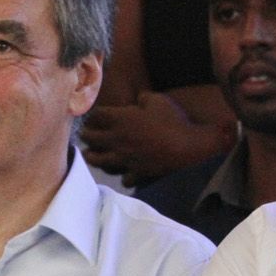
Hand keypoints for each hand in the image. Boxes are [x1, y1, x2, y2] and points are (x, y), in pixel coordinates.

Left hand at [80, 91, 231, 183]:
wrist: (189, 146)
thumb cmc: (174, 120)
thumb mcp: (158, 100)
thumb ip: (143, 98)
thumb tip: (139, 99)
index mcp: (121, 119)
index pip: (95, 116)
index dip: (93, 116)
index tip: (95, 117)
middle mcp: (117, 139)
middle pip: (89, 137)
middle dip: (87, 134)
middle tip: (87, 134)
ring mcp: (124, 158)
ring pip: (96, 160)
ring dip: (93, 156)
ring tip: (93, 154)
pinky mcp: (135, 172)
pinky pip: (122, 178)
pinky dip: (124, 175)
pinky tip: (126, 171)